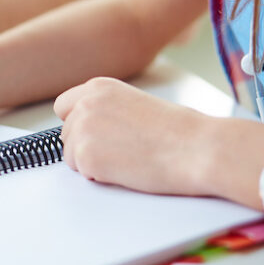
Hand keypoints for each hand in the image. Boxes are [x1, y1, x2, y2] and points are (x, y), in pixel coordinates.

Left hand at [54, 77, 211, 195]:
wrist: (199, 149)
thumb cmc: (179, 131)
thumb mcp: (134, 104)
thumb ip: (106, 110)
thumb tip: (88, 127)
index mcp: (98, 87)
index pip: (64, 107)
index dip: (78, 124)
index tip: (97, 134)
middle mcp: (85, 104)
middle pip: (66, 134)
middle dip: (86, 146)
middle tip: (122, 150)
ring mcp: (83, 130)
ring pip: (70, 155)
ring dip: (93, 163)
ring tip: (128, 159)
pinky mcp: (86, 156)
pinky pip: (82, 173)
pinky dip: (100, 177)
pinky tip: (127, 169)